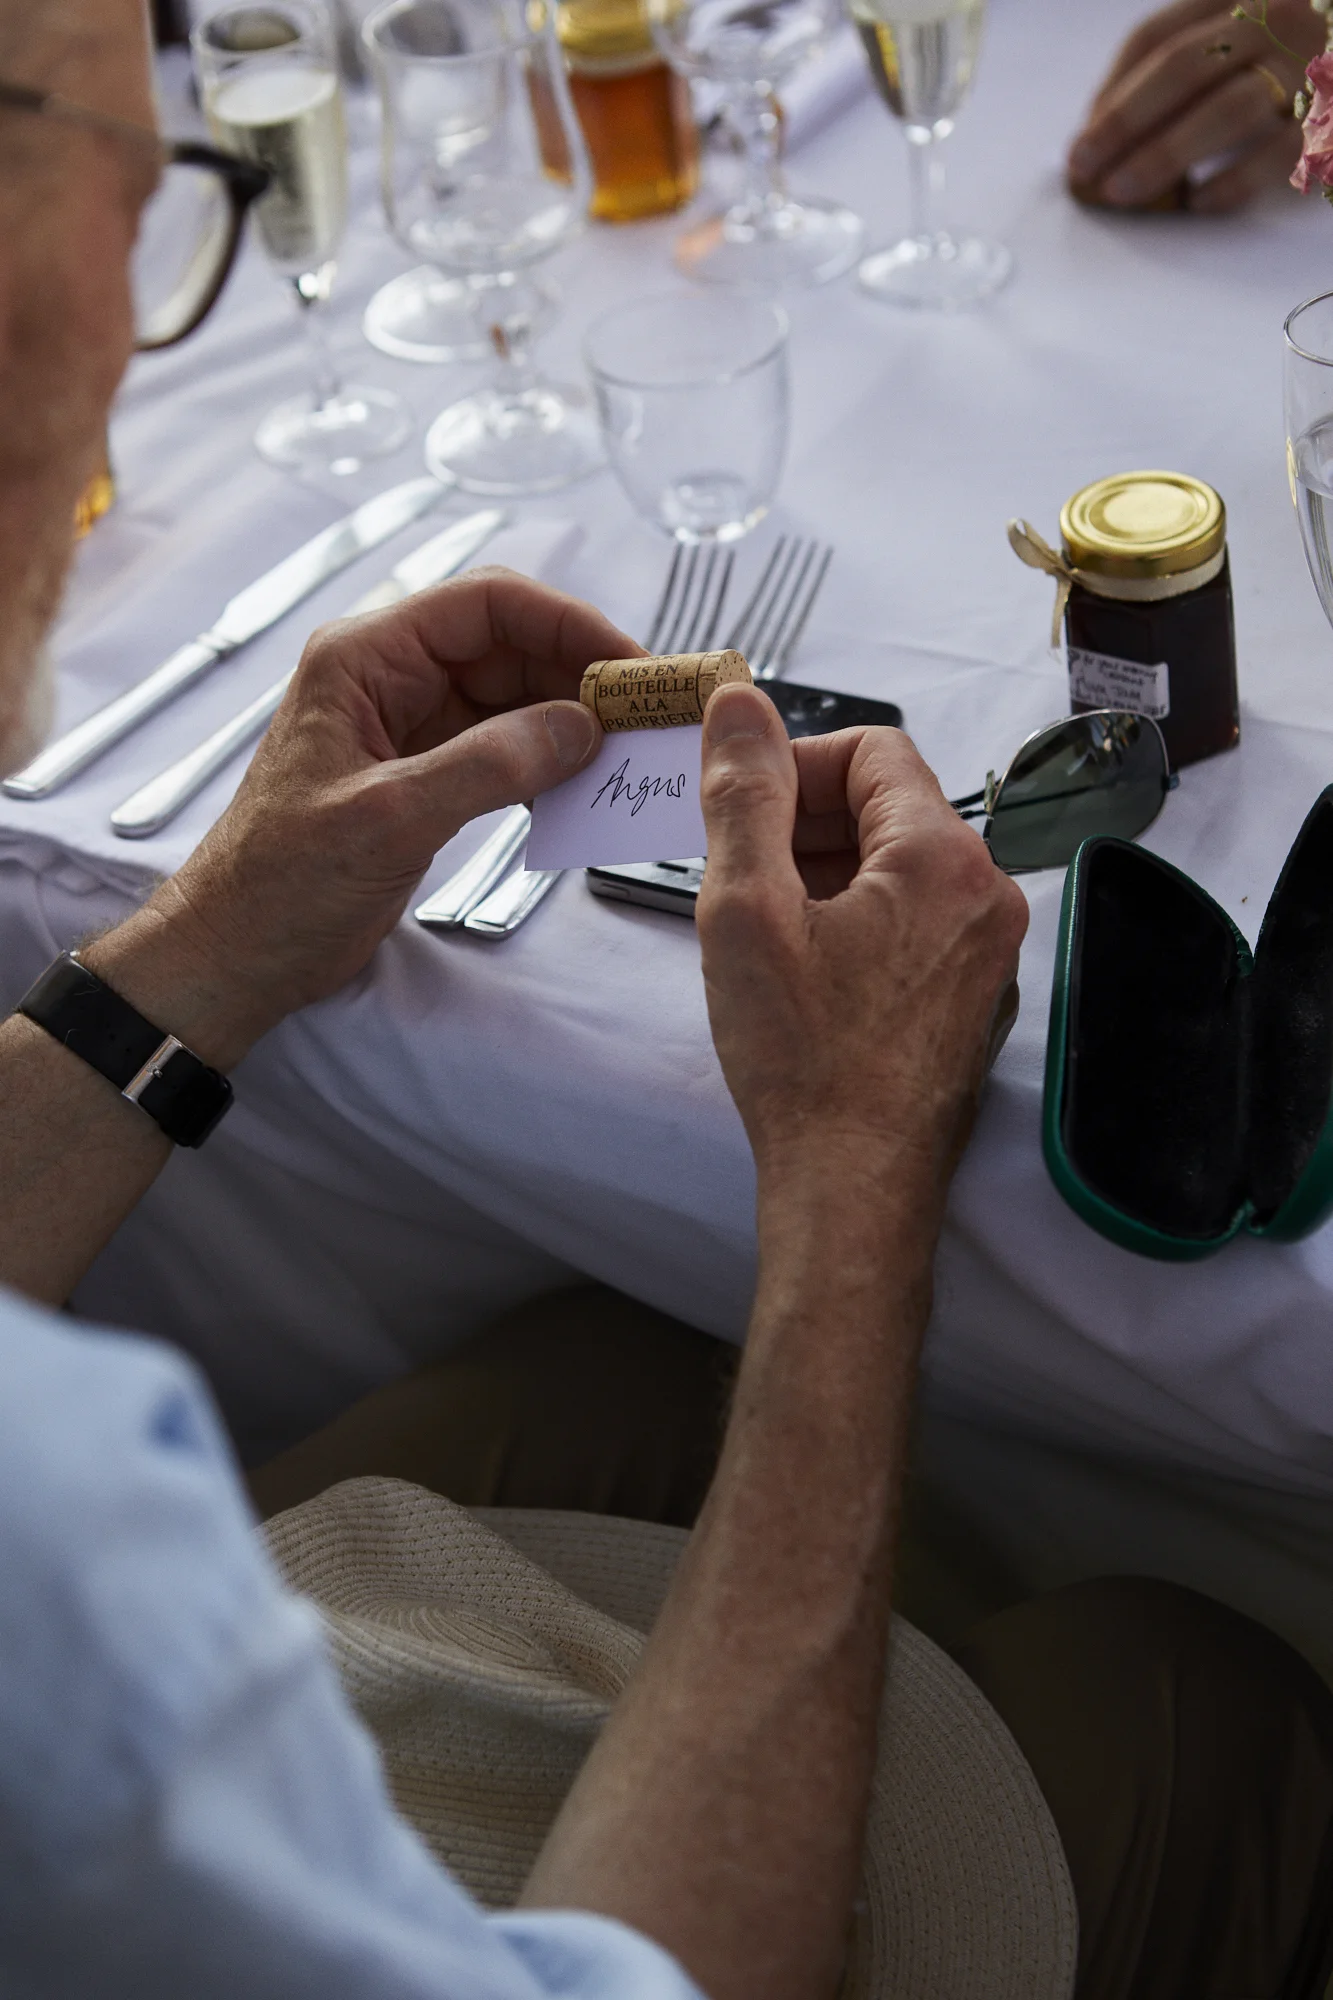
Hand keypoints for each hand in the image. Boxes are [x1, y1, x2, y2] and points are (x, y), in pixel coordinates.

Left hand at [92, 569, 635, 1064]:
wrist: (236, 954)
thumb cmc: (280, 882)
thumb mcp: (390, 817)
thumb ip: (488, 765)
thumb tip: (580, 728)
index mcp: (364, 658)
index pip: (486, 604)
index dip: (567, 624)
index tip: (629, 667)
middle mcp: (388, 677)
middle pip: (508, 645)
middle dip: (580, 674)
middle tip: (646, 716)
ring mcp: (407, 726)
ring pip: (512, 697)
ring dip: (570, 721)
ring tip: (628, 753)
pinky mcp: (423, 775)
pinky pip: (501, 748)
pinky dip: (546, 762)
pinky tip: (583, 786)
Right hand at [695, 684, 1027, 1204]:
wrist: (852, 1187)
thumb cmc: (806, 1064)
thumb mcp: (747, 909)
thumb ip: (744, 794)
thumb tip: (739, 707)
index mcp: (944, 860)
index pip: (874, 750)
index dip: (796, 762)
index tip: (743, 802)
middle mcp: (986, 899)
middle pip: (891, 808)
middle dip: (806, 820)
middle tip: (738, 865)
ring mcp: (987, 955)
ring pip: (899, 869)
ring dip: (826, 872)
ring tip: (761, 925)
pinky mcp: (970, 1000)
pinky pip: (913, 925)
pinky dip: (855, 923)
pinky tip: (801, 971)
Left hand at [1067, 0, 1317, 212]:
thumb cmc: (1286, 63)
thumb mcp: (1232, 42)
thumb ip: (1177, 68)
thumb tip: (1101, 128)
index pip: (1155, 38)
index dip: (1111, 92)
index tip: (1081, 142)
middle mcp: (1274, 19)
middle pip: (1183, 69)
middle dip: (1125, 123)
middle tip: (1085, 169)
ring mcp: (1306, 65)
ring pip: (1227, 109)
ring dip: (1166, 154)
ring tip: (1123, 191)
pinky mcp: (1329, 118)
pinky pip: (1277, 152)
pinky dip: (1232, 181)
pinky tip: (1196, 202)